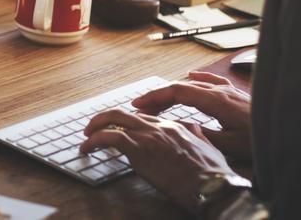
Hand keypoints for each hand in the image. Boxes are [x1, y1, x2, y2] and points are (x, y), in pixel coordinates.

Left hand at [80, 108, 234, 212]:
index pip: (144, 117)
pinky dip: (94, 140)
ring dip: (95, 127)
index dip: (127, 122)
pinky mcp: (140, 149)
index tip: (116, 128)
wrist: (214, 187)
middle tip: (93, 128)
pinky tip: (87, 148)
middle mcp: (160, 126)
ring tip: (86, 138)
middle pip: (125, 113)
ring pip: (114, 119)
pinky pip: (110, 137)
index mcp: (175, 126)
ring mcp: (149, 136)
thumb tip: (192, 129)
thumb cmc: (214, 176)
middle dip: (105, 118)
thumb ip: (198, 137)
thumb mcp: (209, 150)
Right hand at [133, 72, 252, 163]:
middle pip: (182, 86)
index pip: (177, 92)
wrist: (290, 132)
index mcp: (216, 100)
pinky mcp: (236, 95)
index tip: (139, 104)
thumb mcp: (230, 145)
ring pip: (194, 85)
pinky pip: (211, 81)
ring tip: (159, 102)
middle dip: (159, 96)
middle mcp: (220, 91)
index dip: (155, 97)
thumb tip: (182, 128)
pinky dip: (196, 80)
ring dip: (174, 92)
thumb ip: (204, 135)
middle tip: (141, 108)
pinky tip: (192, 76)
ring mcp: (229, 90)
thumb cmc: (262, 140)